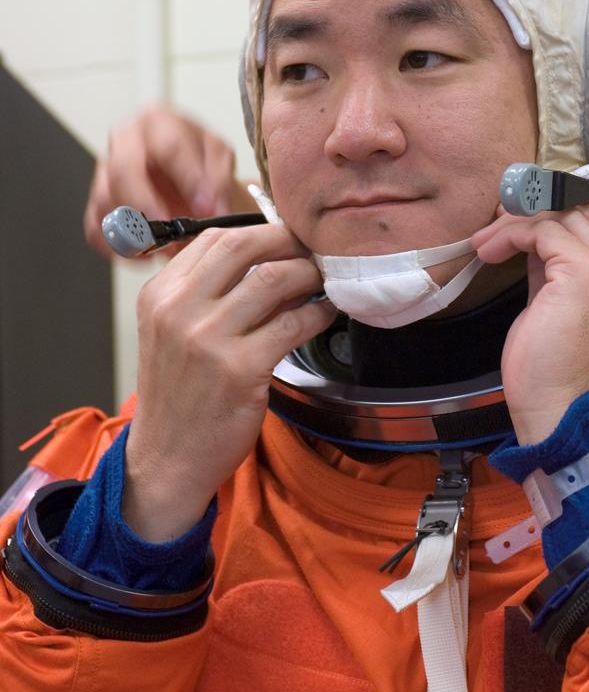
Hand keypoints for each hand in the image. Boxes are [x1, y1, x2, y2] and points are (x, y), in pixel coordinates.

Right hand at [84, 105, 254, 256]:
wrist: (188, 178)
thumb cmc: (200, 162)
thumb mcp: (220, 161)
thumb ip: (218, 180)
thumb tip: (210, 205)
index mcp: (159, 123)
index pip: (169, 147)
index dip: (188, 179)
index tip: (204, 207)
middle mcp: (126, 141)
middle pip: (123, 170)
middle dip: (146, 204)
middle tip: (167, 229)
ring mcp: (106, 170)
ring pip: (105, 200)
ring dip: (130, 229)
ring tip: (158, 246)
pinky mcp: (99, 200)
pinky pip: (95, 227)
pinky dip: (116, 247)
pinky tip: (142, 255)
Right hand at [123, 222, 335, 540]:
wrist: (167, 460)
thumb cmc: (179, 394)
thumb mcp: (172, 332)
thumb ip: (209, 292)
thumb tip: (273, 256)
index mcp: (160, 294)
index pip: (216, 237)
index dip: (260, 230)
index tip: (287, 238)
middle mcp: (178, 309)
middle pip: (244, 245)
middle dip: (288, 241)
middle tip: (312, 250)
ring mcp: (208, 339)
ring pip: (274, 278)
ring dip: (309, 274)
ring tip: (324, 280)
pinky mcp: (240, 370)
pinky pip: (293, 323)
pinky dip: (318, 312)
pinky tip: (326, 313)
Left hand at [473, 200, 588, 443]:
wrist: (561, 411)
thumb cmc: (559, 371)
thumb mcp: (565, 305)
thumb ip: (560, 267)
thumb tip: (536, 233)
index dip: (566, 211)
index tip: (528, 219)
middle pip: (587, 208)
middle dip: (539, 209)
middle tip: (501, 223)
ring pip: (563, 214)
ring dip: (518, 222)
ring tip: (489, 242)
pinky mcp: (586, 272)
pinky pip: (543, 230)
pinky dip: (510, 234)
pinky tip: (489, 251)